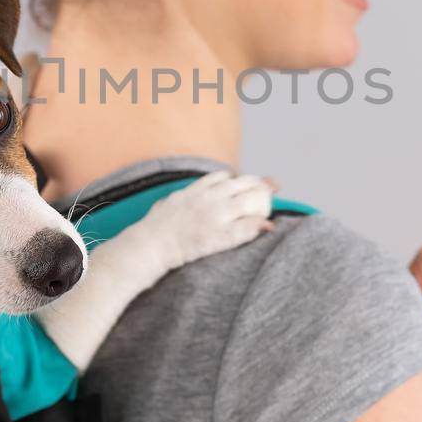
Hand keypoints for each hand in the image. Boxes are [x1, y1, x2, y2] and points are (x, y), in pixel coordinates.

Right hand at [127, 171, 273, 272]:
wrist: (149, 244)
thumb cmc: (153, 228)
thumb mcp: (166, 203)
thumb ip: (179, 198)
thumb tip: (175, 200)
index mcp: (196, 189)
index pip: (224, 177)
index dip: (239, 178)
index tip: (248, 182)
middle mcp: (209, 198)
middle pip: (243, 185)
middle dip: (259, 185)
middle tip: (271, 188)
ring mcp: (215, 216)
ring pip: (249, 203)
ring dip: (264, 202)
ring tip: (271, 207)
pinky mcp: (218, 236)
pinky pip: (244, 229)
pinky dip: (258, 227)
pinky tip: (268, 227)